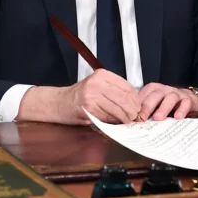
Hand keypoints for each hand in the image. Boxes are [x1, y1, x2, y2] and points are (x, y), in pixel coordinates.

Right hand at [18, 69, 141, 125]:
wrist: (59, 103)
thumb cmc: (80, 96)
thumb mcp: (98, 86)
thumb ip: (114, 91)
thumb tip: (134, 103)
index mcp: (102, 75)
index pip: (127, 86)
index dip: (135, 99)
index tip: (138, 107)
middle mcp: (97, 82)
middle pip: (124, 97)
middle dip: (132, 110)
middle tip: (134, 117)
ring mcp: (92, 94)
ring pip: (117, 108)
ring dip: (124, 117)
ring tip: (126, 121)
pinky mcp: (88, 107)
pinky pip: (107, 116)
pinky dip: (113, 121)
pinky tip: (114, 122)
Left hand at [138, 83, 197, 121]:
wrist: (189, 100)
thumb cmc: (168, 104)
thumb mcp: (156, 104)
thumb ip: (145, 110)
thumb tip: (132, 121)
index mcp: (154, 89)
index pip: (144, 94)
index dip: (138, 105)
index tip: (133, 116)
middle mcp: (165, 90)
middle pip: (155, 95)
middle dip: (147, 107)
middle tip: (142, 118)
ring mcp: (177, 94)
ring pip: (170, 98)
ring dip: (163, 108)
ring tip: (158, 118)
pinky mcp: (188, 99)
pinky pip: (185, 103)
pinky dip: (182, 109)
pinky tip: (178, 117)